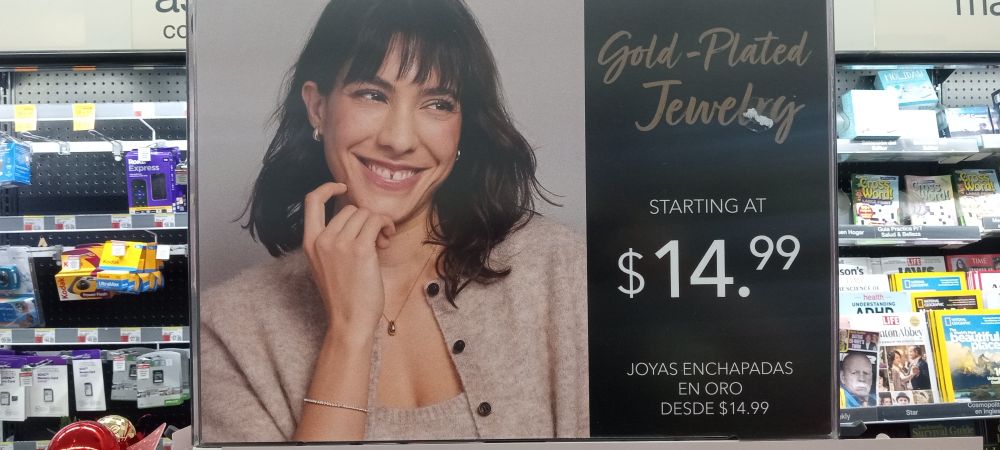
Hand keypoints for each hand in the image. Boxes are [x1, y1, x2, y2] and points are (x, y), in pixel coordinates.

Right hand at [303, 182, 395, 342]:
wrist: (349, 321)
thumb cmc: (344, 297)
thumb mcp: (326, 265)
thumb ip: (333, 241)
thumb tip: (357, 218)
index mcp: (309, 243)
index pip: (311, 201)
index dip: (327, 188)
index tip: (343, 187)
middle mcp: (322, 240)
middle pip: (349, 209)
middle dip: (365, 219)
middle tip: (374, 239)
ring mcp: (339, 243)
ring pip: (365, 214)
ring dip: (378, 224)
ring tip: (380, 244)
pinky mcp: (360, 249)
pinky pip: (377, 221)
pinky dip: (386, 226)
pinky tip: (386, 240)